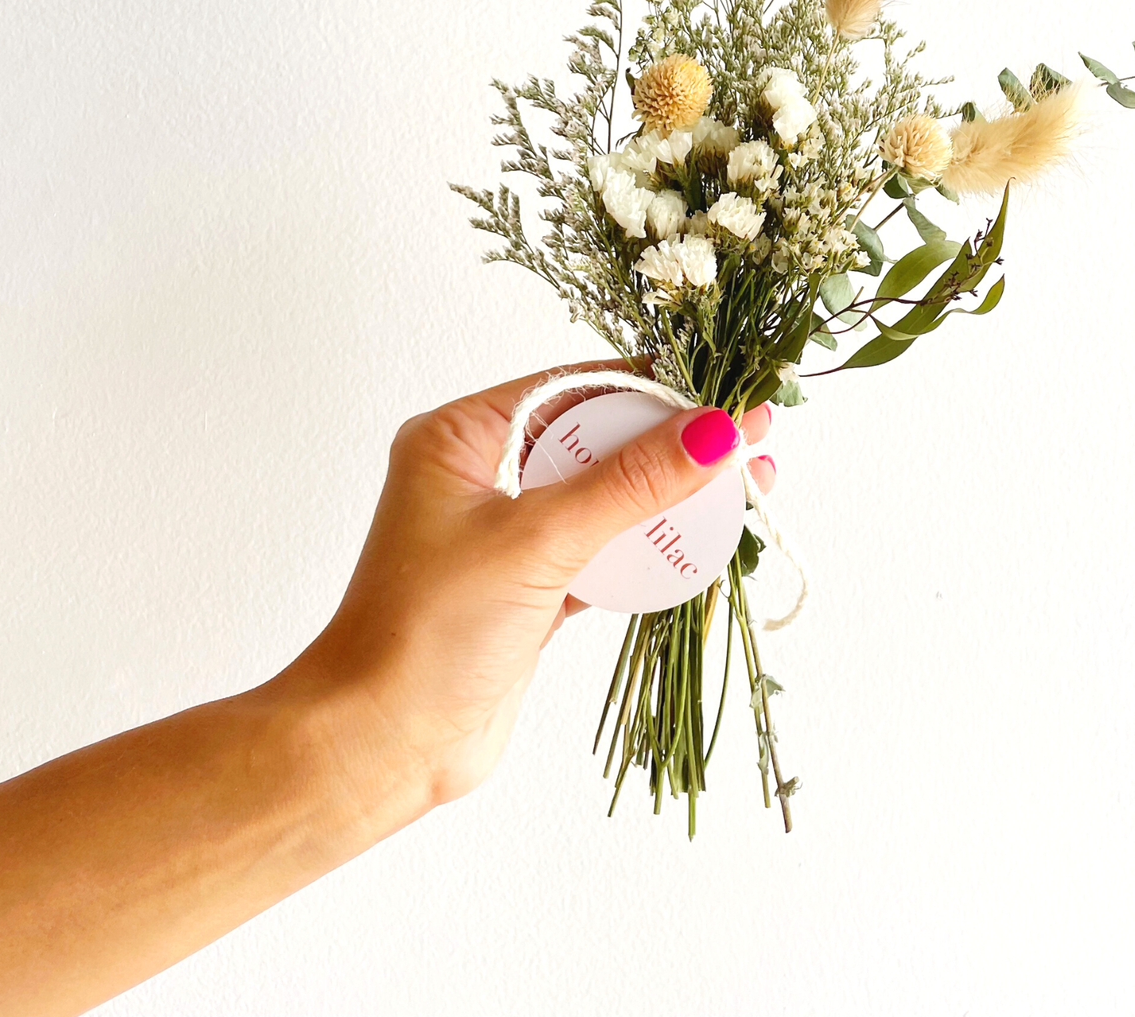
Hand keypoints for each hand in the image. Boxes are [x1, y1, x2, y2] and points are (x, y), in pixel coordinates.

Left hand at [278, 364, 775, 810]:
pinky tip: (707, 537)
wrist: (380, 746)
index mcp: (461, 437)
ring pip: (608, 495)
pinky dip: (651, 545)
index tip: (724, 390)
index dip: (653, 389)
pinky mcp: (531, 585)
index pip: (575, 389)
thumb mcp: (539, 540)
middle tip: (754, 435)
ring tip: (750, 482)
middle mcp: (482, 474)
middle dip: (676, 441)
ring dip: (673, 494)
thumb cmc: (429, 630)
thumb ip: (630, 483)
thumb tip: (712, 432)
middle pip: (599, 439)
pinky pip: (604, 548)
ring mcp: (508, 532)